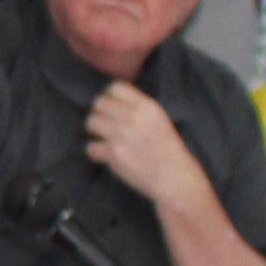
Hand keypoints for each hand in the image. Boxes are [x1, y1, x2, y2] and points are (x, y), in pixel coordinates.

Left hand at [84, 82, 209, 212]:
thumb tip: (112, 101)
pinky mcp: (114, 154)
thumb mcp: (160, 120)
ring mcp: (122, 135)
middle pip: (99, 103)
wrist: (175, 178)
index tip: (110, 106)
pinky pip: (90, 147)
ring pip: (91, 122)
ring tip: (103, 138)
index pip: (116, 87)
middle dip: (99, 113)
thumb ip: (139, 109)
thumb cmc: (169, 150)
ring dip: (94, 131)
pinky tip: (104, 155)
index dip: (109, 96)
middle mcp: (133, 117)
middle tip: (104, 124)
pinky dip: (95, 152)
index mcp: (148, 107)